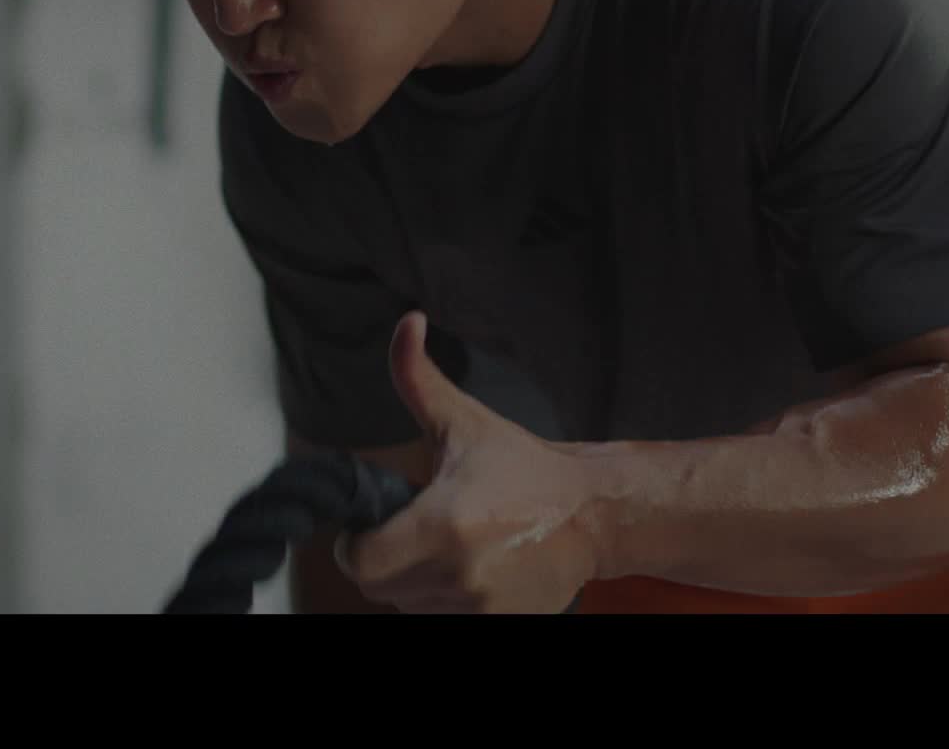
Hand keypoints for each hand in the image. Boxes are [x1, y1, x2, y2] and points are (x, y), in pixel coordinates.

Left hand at [338, 311, 597, 613]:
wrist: (592, 513)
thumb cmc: (524, 468)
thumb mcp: (465, 422)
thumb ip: (418, 378)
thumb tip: (405, 323)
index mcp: (444, 524)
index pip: (360, 562)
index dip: (356, 544)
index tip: (371, 527)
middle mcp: (459, 573)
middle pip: (380, 588)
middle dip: (383, 562)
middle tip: (407, 534)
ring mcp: (480, 607)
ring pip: (410, 607)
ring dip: (414, 583)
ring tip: (444, 550)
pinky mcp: (500, 624)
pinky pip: (444, 620)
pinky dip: (443, 601)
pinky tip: (466, 571)